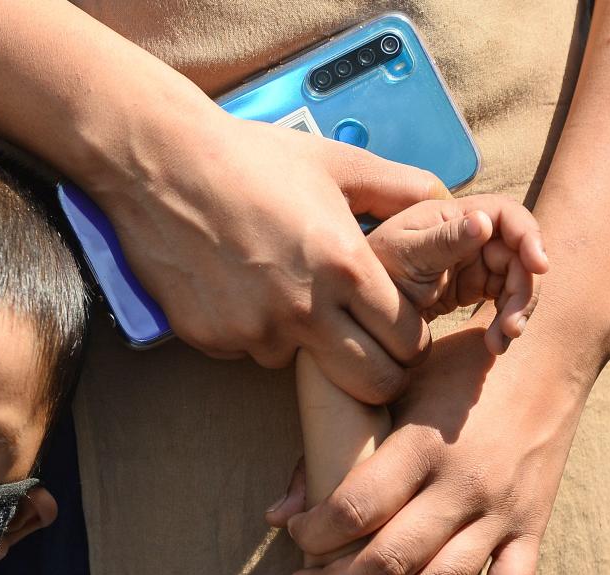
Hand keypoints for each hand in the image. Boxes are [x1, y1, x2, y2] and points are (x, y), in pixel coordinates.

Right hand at [91, 115, 448, 403]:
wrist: (162, 164)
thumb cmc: (251, 157)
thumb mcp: (336, 162)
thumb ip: (399, 187)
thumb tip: (446, 202)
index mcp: (345, 266)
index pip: (407, 341)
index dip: (410, 341)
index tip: (399, 332)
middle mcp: (303, 309)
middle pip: (370, 383)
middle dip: (380, 374)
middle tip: (369, 351)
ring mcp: (254, 330)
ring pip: (302, 366)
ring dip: (304, 343)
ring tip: (285, 292)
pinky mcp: (212, 339)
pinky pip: (249, 350)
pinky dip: (252, 329)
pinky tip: (239, 285)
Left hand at [267, 321, 587, 574]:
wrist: (551, 352)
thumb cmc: (454, 367)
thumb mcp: (392, 388)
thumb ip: (330, 450)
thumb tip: (277, 516)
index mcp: (422, 443)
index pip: (355, 508)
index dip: (313, 535)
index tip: (294, 537)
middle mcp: (464, 483)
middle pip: (391, 558)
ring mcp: (503, 511)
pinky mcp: (534, 528)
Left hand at [366, 195, 547, 354]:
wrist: (355, 306)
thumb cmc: (373, 270)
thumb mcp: (404, 256)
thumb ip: (443, 241)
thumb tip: (483, 223)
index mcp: (454, 216)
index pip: (507, 215)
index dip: (529, 236)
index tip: (540, 266)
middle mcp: (469, 234)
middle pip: (519, 254)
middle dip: (523, 289)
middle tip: (513, 326)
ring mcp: (473, 261)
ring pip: (516, 280)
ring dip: (517, 311)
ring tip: (501, 341)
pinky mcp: (472, 287)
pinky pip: (503, 301)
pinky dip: (505, 322)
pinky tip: (496, 344)